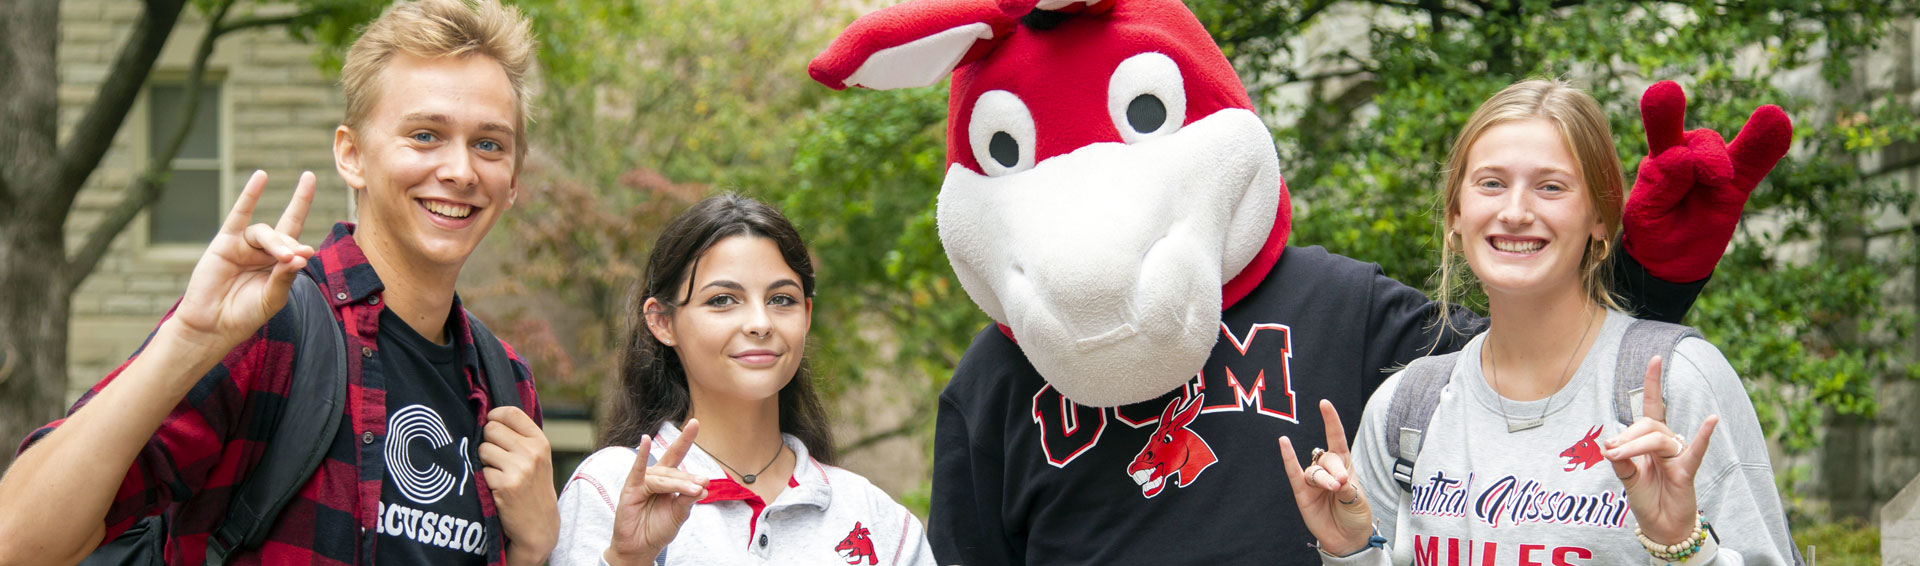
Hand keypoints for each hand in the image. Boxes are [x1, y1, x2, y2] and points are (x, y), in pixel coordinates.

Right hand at [165, 171, 316, 353]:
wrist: (212, 324)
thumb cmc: (245, 314)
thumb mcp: (273, 297)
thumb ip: (285, 276)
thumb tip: (302, 254)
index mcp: (279, 263)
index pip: (296, 233)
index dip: (303, 207)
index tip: (311, 192)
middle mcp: (263, 251)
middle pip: (283, 236)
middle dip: (289, 246)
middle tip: (292, 259)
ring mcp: (244, 245)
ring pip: (264, 232)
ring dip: (275, 242)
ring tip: (283, 257)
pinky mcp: (225, 243)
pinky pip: (239, 215)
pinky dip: (250, 196)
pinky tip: (260, 177)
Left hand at [480, 406, 558, 565]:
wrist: (539, 525)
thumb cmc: (533, 488)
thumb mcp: (537, 458)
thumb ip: (520, 437)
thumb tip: (490, 415)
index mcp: (540, 441)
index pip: (510, 412)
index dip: (494, 416)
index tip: (492, 426)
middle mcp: (532, 452)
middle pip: (491, 429)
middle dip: (488, 442)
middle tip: (497, 458)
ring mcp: (519, 468)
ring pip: (483, 449)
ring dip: (485, 462)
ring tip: (500, 475)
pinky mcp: (505, 485)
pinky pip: (482, 471)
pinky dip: (486, 480)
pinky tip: (498, 490)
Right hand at [605, 419, 709, 565]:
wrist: (641, 547)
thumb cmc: (658, 528)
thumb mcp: (679, 514)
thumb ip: (688, 499)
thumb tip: (703, 486)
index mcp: (667, 479)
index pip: (677, 455)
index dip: (685, 439)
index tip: (696, 422)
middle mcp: (655, 477)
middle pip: (675, 470)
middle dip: (689, 477)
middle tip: (703, 483)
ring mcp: (642, 482)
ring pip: (664, 477)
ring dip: (680, 483)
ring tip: (695, 490)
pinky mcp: (631, 489)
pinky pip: (638, 471)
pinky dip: (642, 456)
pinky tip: (646, 440)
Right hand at [1279, 400, 1373, 556]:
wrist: (1347, 539)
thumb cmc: (1355, 516)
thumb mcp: (1358, 500)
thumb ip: (1347, 486)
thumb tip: (1336, 479)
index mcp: (1344, 466)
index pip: (1336, 439)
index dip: (1331, 422)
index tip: (1324, 404)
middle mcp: (1327, 470)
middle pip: (1327, 458)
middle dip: (1336, 469)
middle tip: (1343, 484)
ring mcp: (1313, 481)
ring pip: (1314, 471)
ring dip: (1324, 479)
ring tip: (1335, 490)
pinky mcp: (1302, 493)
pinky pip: (1293, 472)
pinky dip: (1288, 458)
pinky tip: (1284, 443)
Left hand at [1603, 356, 1718, 545]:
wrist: (1660, 526)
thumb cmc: (1646, 499)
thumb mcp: (1627, 479)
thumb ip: (1619, 461)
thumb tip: (1607, 445)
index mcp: (1650, 440)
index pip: (1652, 407)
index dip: (1652, 384)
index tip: (1656, 358)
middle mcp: (1666, 443)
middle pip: (1648, 425)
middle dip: (1626, 436)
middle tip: (1611, 452)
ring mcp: (1678, 456)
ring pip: (1658, 438)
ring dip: (1635, 445)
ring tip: (1618, 456)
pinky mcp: (1686, 471)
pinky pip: (1695, 451)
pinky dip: (1702, 435)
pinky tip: (1711, 419)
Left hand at [1622, 80, 1791, 282]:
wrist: (1669, 262)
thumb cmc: (1651, 232)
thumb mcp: (1644, 214)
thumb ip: (1661, 185)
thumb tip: (1686, 157)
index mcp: (1657, 161)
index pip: (1663, 131)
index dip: (1664, 115)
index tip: (1667, 108)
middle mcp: (1686, 156)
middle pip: (1700, 140)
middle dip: (1706, 153)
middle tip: (1714, 176)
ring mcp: (1713, 171)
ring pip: (1725, 150)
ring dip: (1742, 145)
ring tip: (1729, 168)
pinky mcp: (1736, 187)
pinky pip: (1754, 165)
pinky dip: (1767, 147)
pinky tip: (1780, 123)